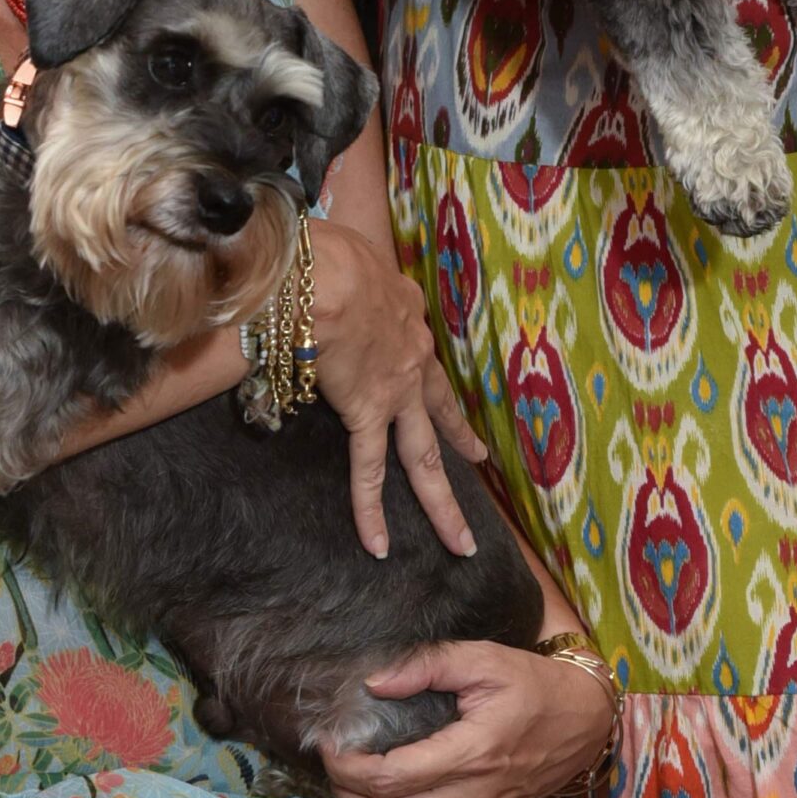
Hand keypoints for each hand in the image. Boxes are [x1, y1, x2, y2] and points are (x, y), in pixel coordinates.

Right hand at [304, 221, 489, 560]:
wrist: (328, 274)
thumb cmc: (328, 252)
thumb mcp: (349, 252)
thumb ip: (341, 268)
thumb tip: (314, 262)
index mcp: (407, 312)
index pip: (422, 351)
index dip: (433, 376)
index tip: (441, 388)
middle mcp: (414, 354)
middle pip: (441, 412)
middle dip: (462, 443)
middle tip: (482, 466)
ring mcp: (397, 390)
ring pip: (423, 456)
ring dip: (441, 502)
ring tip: (460, 541)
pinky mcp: (368, 413)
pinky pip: (370, 472)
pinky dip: (370, 510)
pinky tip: (376, 545)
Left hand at [324, 641, 615, 797]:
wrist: (582, 722)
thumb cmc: (530, 684)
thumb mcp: (483, 658)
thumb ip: (427, 665)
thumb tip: (373, 681)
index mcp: (472, 753)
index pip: (392, 778)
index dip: (348, 766)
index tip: (329, 742)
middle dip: (345, 795)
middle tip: (333, 761)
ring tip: (349, 786)